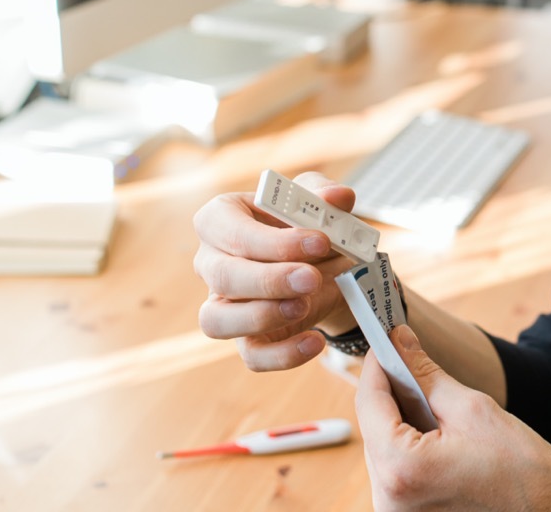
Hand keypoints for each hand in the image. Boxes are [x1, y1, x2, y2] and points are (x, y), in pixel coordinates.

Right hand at [193, 172, 356, 370]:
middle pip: (222, 276)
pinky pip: (251, 356)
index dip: (270, 239)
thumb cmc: (307, 223)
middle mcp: (212, 262)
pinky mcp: (246, 337)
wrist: (323, 262)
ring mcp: (224, 304)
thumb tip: (338, 197)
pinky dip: (282, 355)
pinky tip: (314, 342)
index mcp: (221, 219)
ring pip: (216, 321)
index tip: (319, 240)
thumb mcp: (317, 200)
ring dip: (261, 317)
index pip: (224, 227)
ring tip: (303, 306)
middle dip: (268, 279)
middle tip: (311, 277)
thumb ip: (325, 195)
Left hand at [356, 325, 550, 511]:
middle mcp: (388, 499)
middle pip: (373, 428)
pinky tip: (436, 435)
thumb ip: (425, 373)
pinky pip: (395, 471)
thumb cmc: (523, 469)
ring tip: (434, 404)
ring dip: (401, 422)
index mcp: (401, 468)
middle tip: (413, 363)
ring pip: (383, 450)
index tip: (388, 340)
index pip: (369, 402)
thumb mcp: (473, 409)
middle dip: (392, 393)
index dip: (378, 365)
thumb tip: (400, 342)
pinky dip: (409, 447)